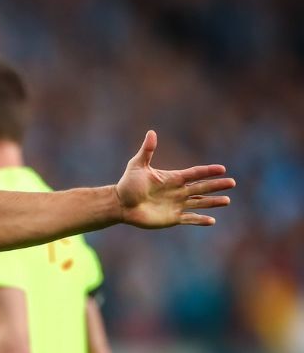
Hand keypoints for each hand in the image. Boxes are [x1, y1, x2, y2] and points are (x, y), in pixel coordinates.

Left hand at [114, 130, 234, 228]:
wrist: (119, 204)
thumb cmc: (127, 184)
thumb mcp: (137, 165)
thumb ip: (147, 150)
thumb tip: (151, 132)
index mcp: (173, 178)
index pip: (194, 174)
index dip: (208, 171)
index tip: (222, 169)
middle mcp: (177, 191)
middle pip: (201, 188)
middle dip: (216, 186)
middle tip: (232, 183)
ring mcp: (176, 205)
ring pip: (199, 203)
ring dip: (213, 202)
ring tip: (227, 201)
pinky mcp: (171, 218)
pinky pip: (189, 219)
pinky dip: (200, 220)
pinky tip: (212, 220)